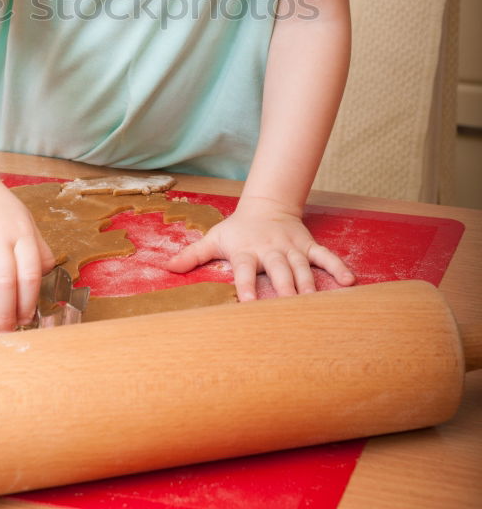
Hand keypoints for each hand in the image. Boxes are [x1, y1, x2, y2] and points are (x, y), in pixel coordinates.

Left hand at [166, 197, 354, 301]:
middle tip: (290, 310)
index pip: (245, 269)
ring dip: (310, 285)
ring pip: (302, 267)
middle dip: (284, 289)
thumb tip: (166, 268)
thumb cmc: (237, 229)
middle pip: (278, 269)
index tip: (249, 304)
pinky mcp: (308, 245)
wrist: (266, 205)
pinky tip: (349, 281)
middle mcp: (270, 249)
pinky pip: (325, 256)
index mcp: (246, 250)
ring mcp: (291, 248)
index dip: (246, 285)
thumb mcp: (214, 238)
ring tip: (317, 305)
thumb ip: (193, 254)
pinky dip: (337, 267)